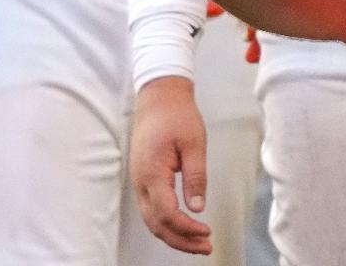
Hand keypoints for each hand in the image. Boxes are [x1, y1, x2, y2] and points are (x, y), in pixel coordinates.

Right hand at [130, 76, 212, 254]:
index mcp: (152, 173)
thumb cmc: (177, 115)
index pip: (167, 213)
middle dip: (180, 240)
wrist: (158, 97)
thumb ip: (196, 177)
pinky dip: (166, 222)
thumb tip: (198, 207)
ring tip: (198, 242)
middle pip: (156, 224)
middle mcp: (140, 181)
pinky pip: (151, 209)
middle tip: (205, 247)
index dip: (187, 228)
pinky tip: (184, 226)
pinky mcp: (143, 178)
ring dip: (173, 234)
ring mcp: (139, 181)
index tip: (207, 232)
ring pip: (151, 220)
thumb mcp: (194, 143)